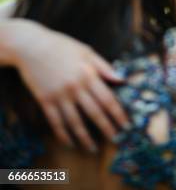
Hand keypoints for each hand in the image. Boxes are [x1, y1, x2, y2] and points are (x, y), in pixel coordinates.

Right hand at [14, 24, 128, 151]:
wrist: (31, 46)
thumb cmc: (62, 47)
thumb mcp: (87, 52)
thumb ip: (104, 67)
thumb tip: (121, 79)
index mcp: (88, 75)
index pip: (107, 99)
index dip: (118, 114)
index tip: (126, 125)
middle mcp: (75, 88)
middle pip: (94, 113)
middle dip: (106, 128)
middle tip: (115, 139)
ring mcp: (59, 95)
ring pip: (74, 122)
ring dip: (84, 137)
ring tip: (92, 148)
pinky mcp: (44, 100)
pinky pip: (55, 121)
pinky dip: (62, 134)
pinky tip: (69, 142)